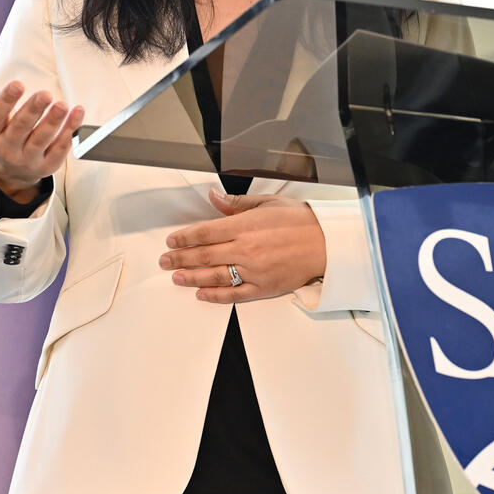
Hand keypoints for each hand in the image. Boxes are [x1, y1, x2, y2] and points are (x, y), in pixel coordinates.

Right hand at [0, 63, 84, 202]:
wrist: (8, 171)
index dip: (5, 100)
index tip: (17, 84)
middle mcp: (6, 149)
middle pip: (20, 128)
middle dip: (33, 111)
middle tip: (45, 94)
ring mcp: (27, 159)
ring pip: (41, 140)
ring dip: (53, 122)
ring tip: (62, 105)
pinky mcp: (46, 166)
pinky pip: (60, 149)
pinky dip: (70, 131)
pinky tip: (77, 113)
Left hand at [160, 189, 326, 302]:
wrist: (328, 243)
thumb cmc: (302, 221)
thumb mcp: (268, 202)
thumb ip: (237, 203)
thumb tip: (213, 197)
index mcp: (245, 226)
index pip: (205, 232)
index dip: (184, 237)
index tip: (171, 240)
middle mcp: (246, 249)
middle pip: (204, 255)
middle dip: (180, 258)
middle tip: (165, 260)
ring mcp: (254, 271)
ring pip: (214, 276)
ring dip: (191, 277)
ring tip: (176, 277)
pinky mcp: (264, 287)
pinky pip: (234, 294)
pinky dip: (216, 295)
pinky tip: (202, 293)